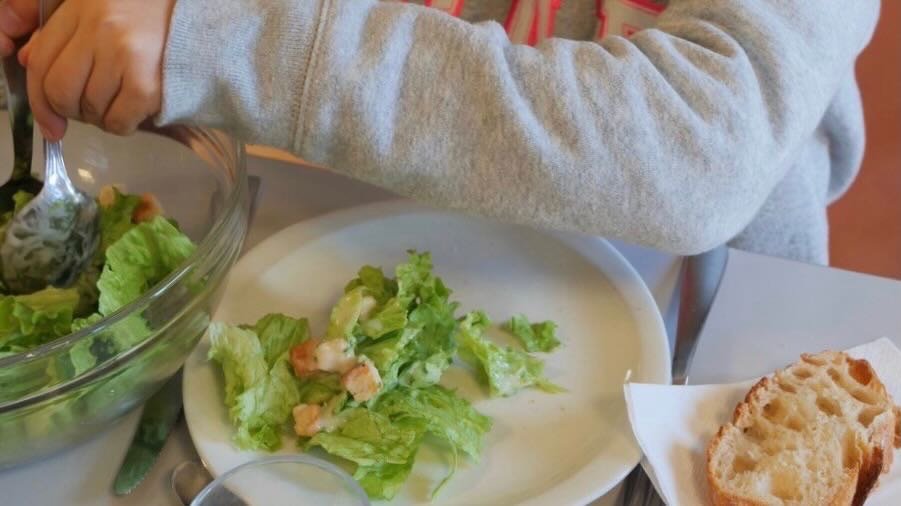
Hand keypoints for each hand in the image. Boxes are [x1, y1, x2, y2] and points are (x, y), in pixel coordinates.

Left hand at [2, 0, 174, 139]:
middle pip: (61, 91)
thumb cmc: (156, 15)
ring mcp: (124, 58)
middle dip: (70, 111)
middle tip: (90, 109)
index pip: (41, 61)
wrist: (208, 20)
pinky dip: (122, 125)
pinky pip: (118, 122)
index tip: (49, 123)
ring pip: (90, 110)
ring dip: (101, 117)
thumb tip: (30, 63)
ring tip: (121, 102)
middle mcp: (100, 31)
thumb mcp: (101, 8)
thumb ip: (63, 31)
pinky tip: (136, 111)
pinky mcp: (147, 85)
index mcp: (83, 8)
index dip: (38, 100)